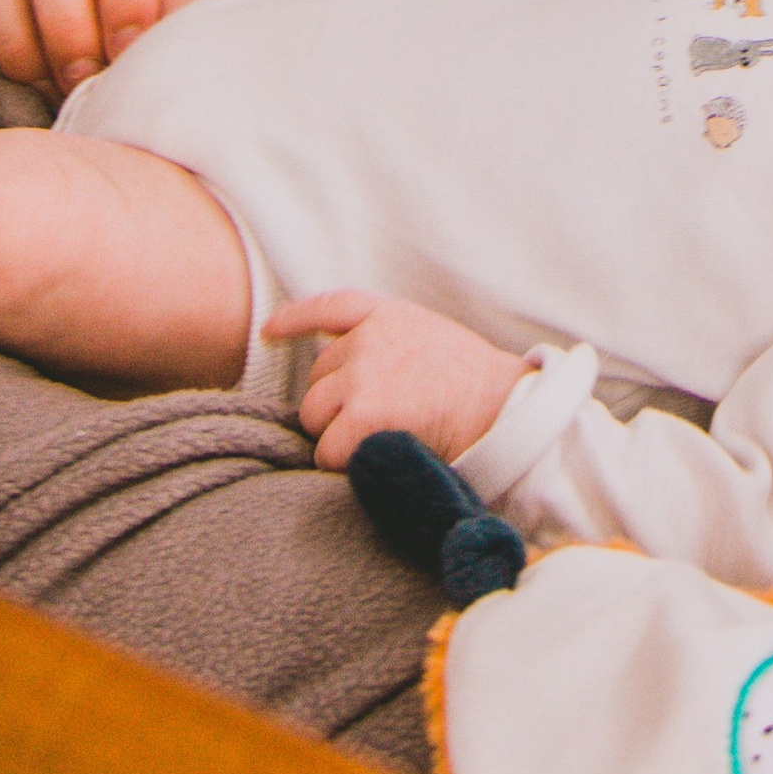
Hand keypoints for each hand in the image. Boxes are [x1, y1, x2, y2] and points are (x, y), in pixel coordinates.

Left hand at [268, 290, 527, 472]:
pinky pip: (327, 452)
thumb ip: (393, 345)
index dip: (296, 320)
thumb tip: (352, 372)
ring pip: (315, 417)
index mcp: (390, 316)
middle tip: (376, 426)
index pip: (331, 307)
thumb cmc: (478, 388)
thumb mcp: (434, 341)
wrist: (502, 409)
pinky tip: (377, 460)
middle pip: (318, 380)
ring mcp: (362, 373)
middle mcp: (369, 338)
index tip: (270, 332)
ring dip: (336, 437)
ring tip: (381, 442)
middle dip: (334, 407)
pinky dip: (344, 465)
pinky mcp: (360, 413)